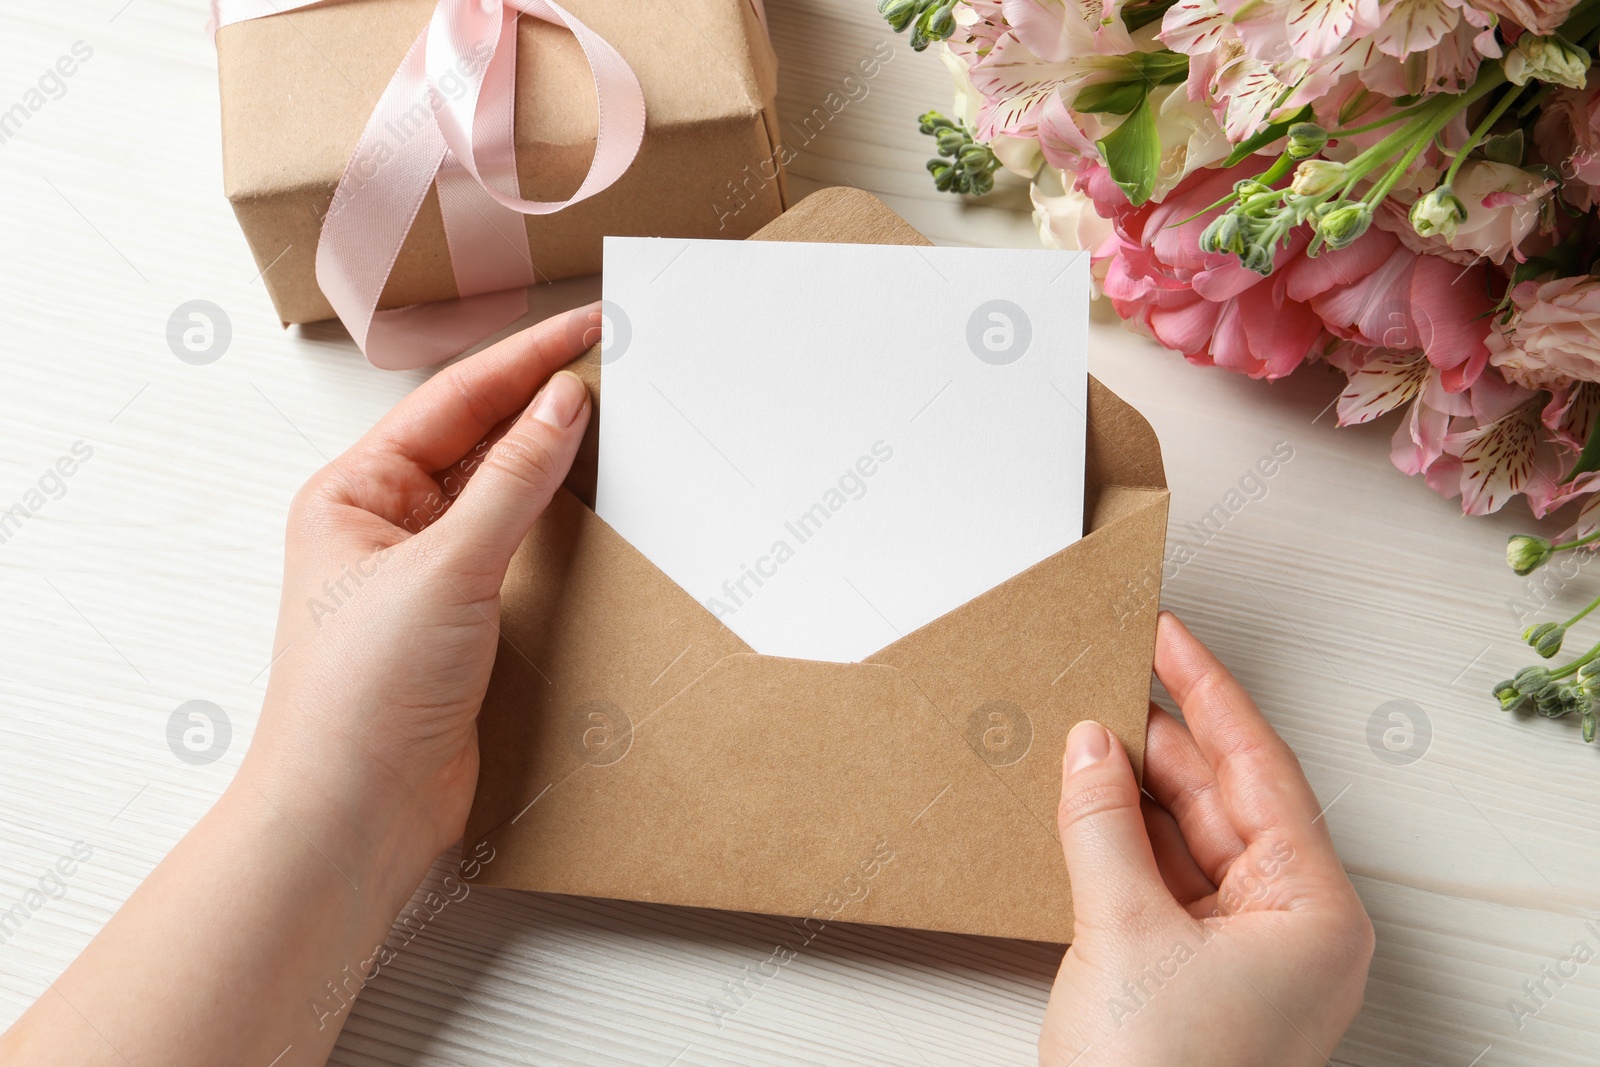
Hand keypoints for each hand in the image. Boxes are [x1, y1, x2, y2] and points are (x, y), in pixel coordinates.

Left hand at [1, 307, 601, 1066]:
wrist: (355, 815)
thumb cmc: (361, 696)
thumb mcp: (444, 569)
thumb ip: (511, 482)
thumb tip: (562, 403)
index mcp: (352, 492)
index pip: (453, 402)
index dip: (526, 360)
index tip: (590, 327)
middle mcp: (384, 524)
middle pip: (476, 438)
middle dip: (541, 399)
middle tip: (614, 359)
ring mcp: (424, 573)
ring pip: (498, 491)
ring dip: (551, 459)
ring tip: (615, 416)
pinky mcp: (460, 620)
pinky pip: (515, 547)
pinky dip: (554, 521)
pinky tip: (594, 501)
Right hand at [1039, 612, 1373, 1065]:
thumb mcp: (1121, 931)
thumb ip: (1101, 822)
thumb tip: (1086, 743)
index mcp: (1314, 910)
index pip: (1259, 767)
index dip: (1207, 691)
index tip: (1166, 633)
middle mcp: (1290, 924)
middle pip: (1223, 796)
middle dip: (1160, 736)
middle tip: (1102, 673)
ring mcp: (1242, 951)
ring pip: (1187, 834)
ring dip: (1132, 785)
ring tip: (1081, 725)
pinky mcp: (1193, 971)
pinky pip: (1161, 876)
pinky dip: (1120, 835)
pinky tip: (1083, 796)